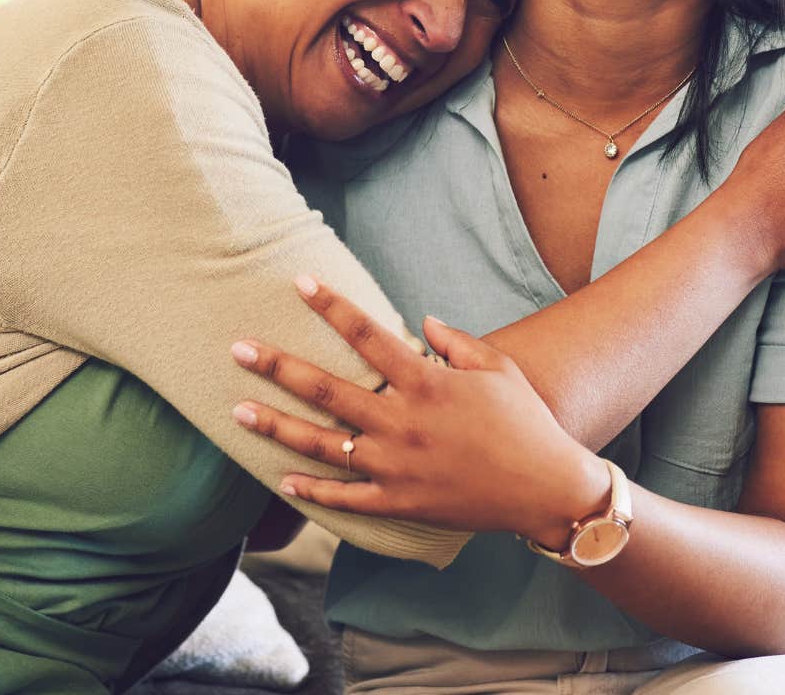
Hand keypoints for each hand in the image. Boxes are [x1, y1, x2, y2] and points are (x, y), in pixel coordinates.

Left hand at [229, 278, 608, 546]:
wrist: (546, 489)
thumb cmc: (526, 423)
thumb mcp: (498, 369)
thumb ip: (457, 342)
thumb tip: (423, 321)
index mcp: (426, 383)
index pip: (367, 336)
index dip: (332, 307)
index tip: (300, 282)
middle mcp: (402, 423)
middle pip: (326, 390)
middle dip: (278, 367)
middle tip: (238, 350)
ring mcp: (396, 466)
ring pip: (323, 445)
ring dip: (277, 427)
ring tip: (238, 411)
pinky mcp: (400, 502)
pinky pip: (347, 497)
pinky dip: (314, 490)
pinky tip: (282, 480)